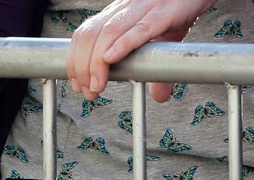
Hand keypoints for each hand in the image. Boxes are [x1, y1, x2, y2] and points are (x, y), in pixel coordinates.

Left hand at [66, 0, 215, 101]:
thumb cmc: (178, 9)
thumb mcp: (164, 41)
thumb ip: (157, 67)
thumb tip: (159, 97)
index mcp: (118, 13)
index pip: (84, 34)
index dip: (75, 60)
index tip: (76, 84)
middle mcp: (125, 8)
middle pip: (90, 36)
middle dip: (82, 67)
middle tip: (87, 91)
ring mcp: (143, 8)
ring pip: (108, 33)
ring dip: (96, 63)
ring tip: (96, 86)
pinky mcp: (164, 12)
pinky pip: (139, 28)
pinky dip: (122, 45)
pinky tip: (111, 59)